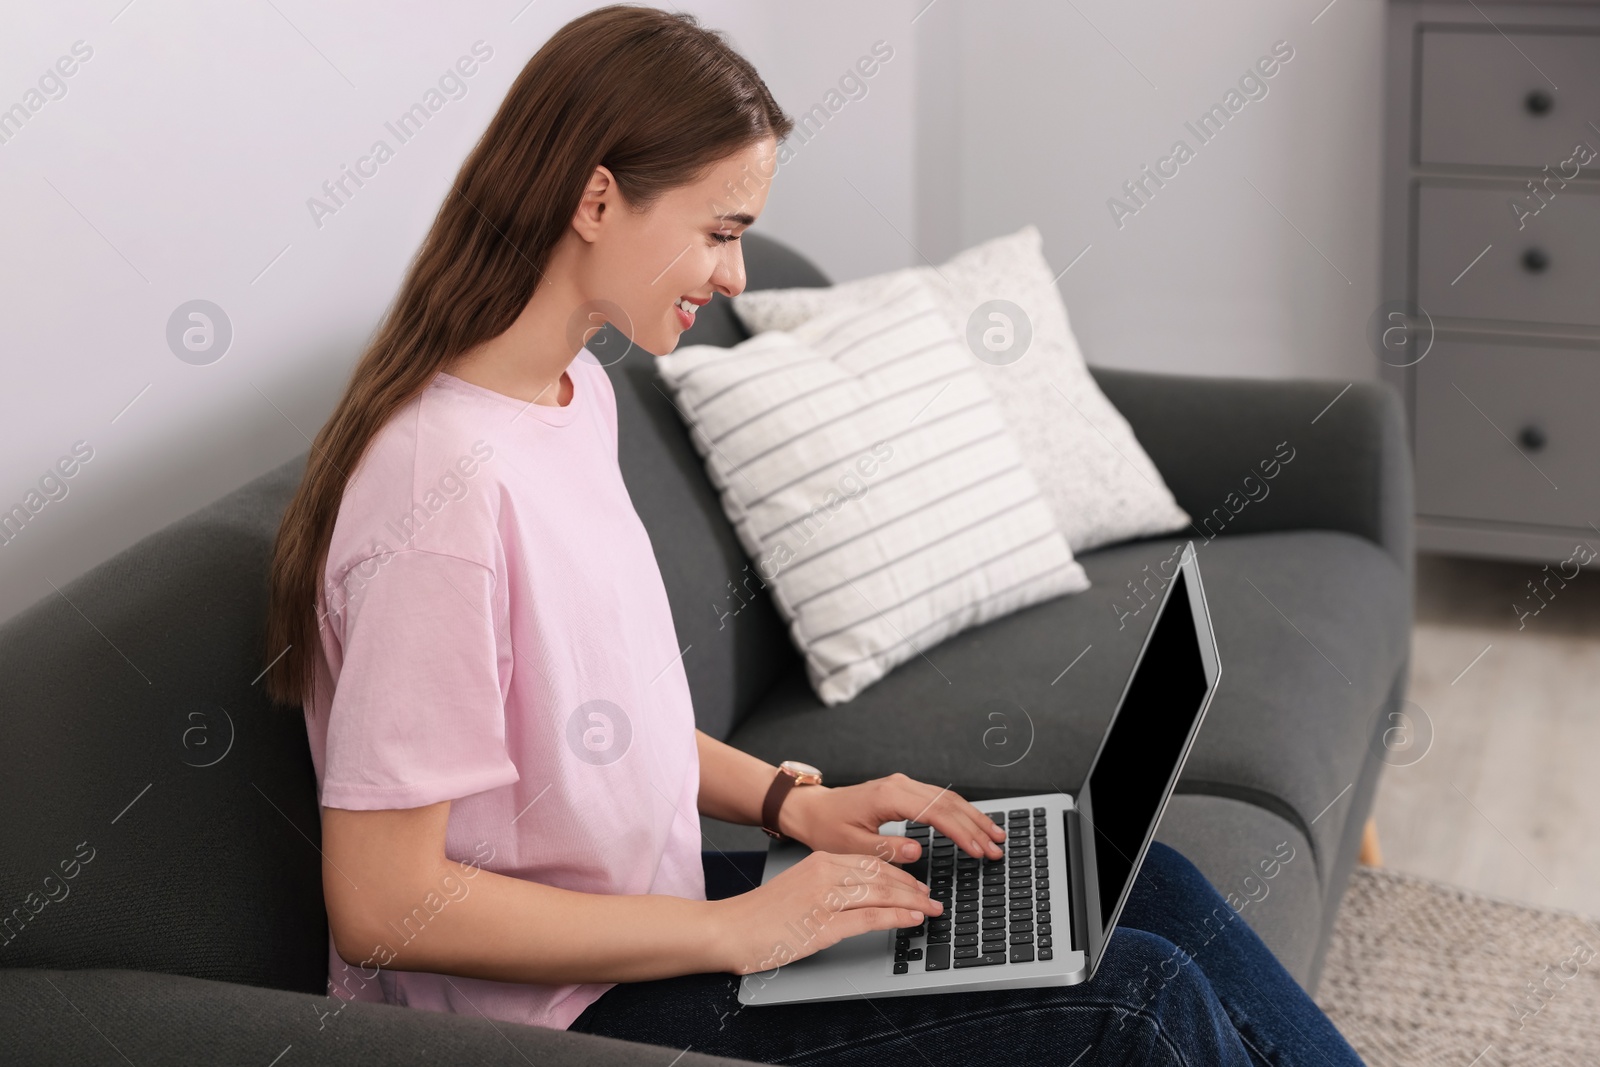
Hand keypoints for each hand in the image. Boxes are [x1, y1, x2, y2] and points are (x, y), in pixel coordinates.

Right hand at [710, 849, 942, 974]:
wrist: (728, 929)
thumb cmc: (759, 914)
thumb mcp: (798, 886)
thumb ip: (827, 884)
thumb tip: (860, 893)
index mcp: (818, 860)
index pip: (870, 862)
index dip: (899, 873)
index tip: (916, 884)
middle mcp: (824, 873)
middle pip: (881, 875)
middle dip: (912, 887)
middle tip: (932, 897)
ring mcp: (824, 899)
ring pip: (880, 893)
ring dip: (912, 902)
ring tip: (930, 909)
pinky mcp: (822, 924)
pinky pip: (869, 918)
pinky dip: (896, 917)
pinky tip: (912, 919)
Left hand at [778, 772, 1006, 863]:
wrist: (813, 810)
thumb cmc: (828, 828)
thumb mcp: (852, 847)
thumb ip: (886, 850)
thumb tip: (918, 850)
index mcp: (888, 797)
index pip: (936, 813)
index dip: (961, 833)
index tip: (979, 850)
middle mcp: (900, 785)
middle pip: (949, 802)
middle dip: (976, 826)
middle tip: (997, 848)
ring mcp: (903, 785)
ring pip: (948, 798)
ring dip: (973, 817)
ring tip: (995, 836)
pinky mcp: (904, 790)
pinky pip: (939, 798)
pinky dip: (960, 812)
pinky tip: (973, 824)